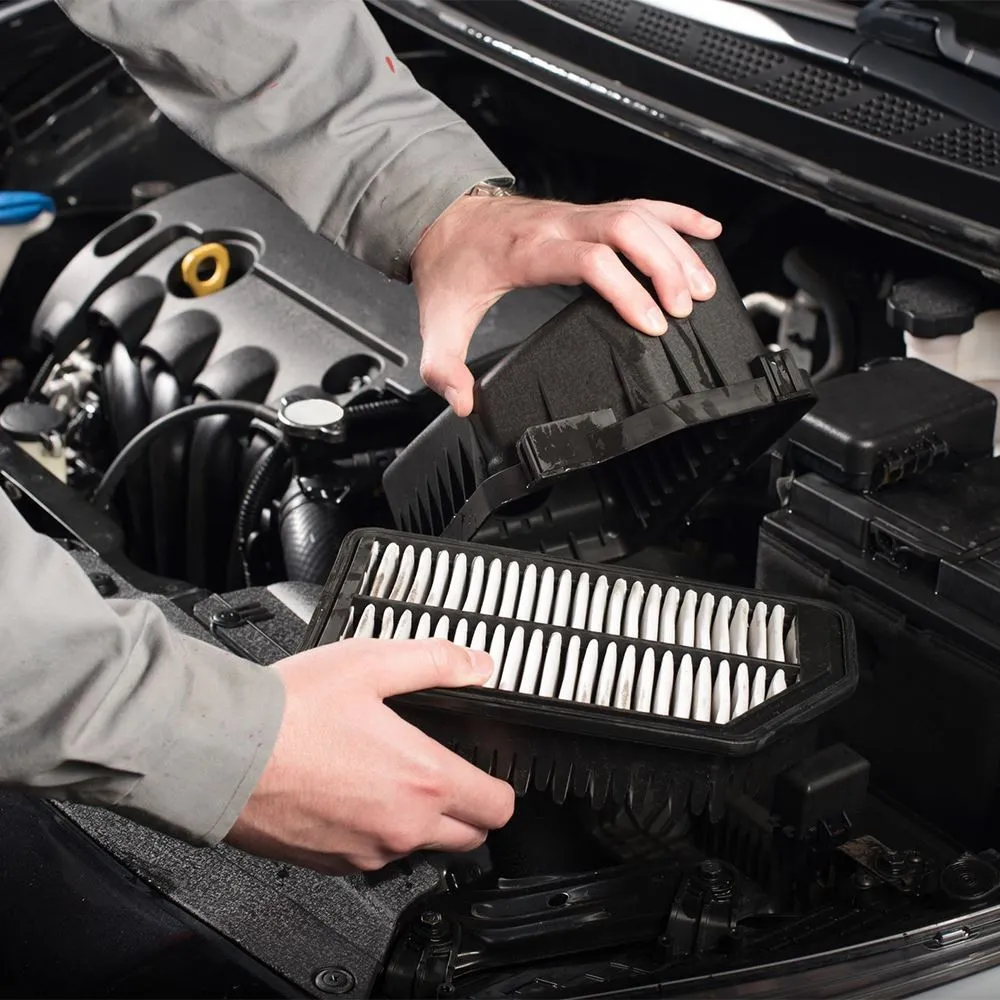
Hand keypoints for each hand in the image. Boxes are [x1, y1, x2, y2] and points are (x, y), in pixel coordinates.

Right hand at [226, 639, 514, 873]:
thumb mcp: (371, 663)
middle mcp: (401, 827)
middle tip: (445, 774)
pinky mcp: (331, 865)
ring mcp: (366, 853)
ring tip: (386, 775)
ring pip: (419, 849)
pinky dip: (374, 832)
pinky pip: (374, 856)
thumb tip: (476, 665)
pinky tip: (350, 792)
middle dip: (468, 810)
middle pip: (469, 838)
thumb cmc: (289, 711)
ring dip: (418, 821)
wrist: (221, 751)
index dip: (501, 787)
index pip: (498, 807)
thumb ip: (434, 662)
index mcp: (423, 780)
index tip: (490, 772)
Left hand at [410, 196, 722, 415]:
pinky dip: (676, 216)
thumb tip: (465, 402)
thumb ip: (444, 367)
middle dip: (665, 267)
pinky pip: (640, 204)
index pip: (590, 260)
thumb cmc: (451, 265)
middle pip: (627, 229)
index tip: (651, 324)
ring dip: (677, 247)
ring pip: (640, 215)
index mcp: (528, 252)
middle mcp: (558, 225)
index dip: (627, 290)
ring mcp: (575, 213)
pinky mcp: (586, 211)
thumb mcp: (438, 321)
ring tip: (703, 286)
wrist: (442, 218)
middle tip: (685, 308)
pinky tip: (704, 231)